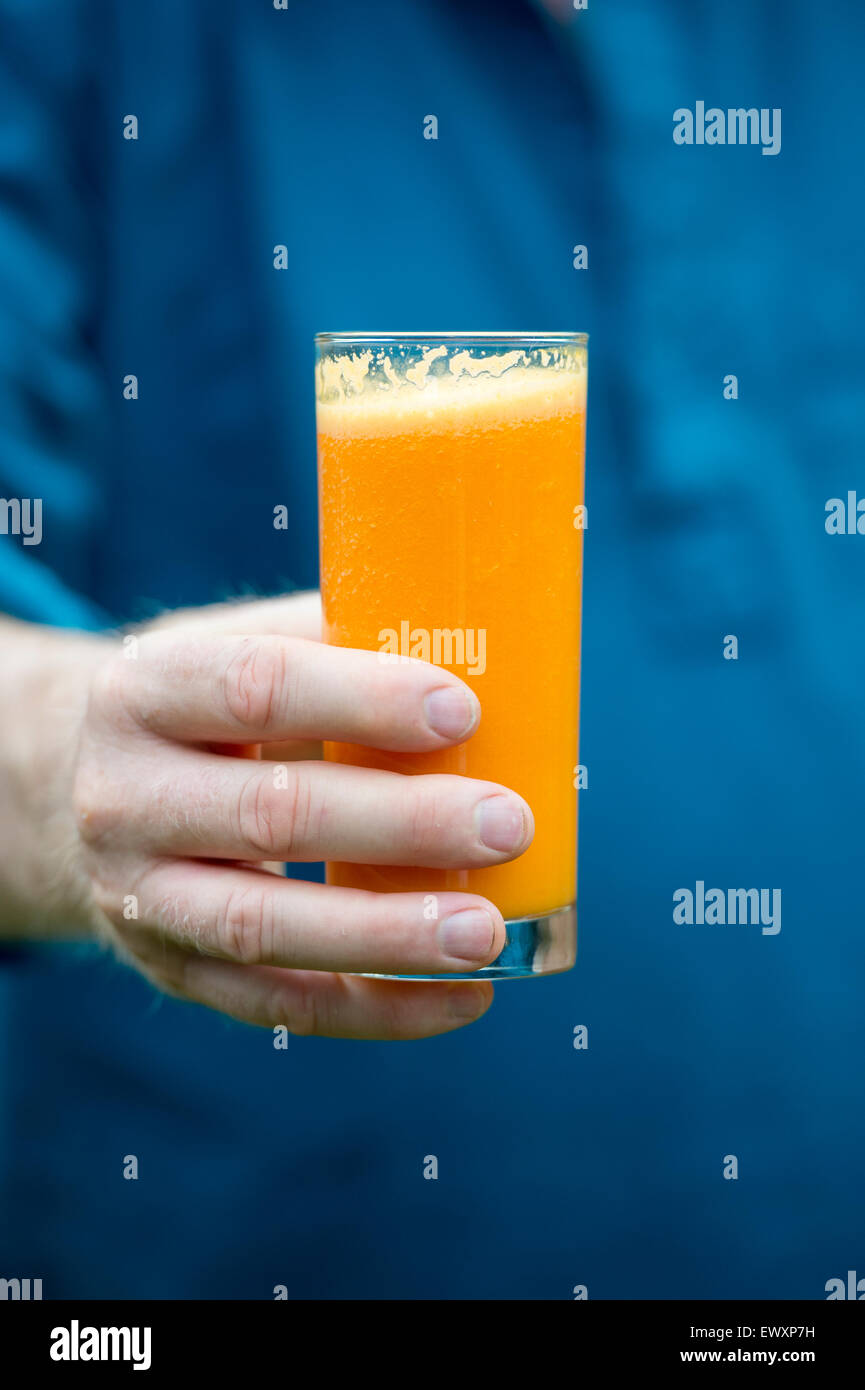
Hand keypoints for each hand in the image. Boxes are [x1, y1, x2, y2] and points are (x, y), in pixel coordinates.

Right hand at [16, 595, 532, 1038]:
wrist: (87, 792)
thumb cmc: (209, 709)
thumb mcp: (242, 647)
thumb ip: (338, 640)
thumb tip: (485, 649)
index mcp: (146, 690)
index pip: (256, 686)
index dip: (362, 699)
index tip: (461, 712)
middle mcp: (123, 796)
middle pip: (271, 814)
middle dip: (401, 823)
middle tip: (506, 824)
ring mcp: (137, 896)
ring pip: (265, 925)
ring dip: (388, 935)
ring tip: (490, 931)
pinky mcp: (172, 970)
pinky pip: (277, 1004)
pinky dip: (376, 1009)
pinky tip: (464, 996)